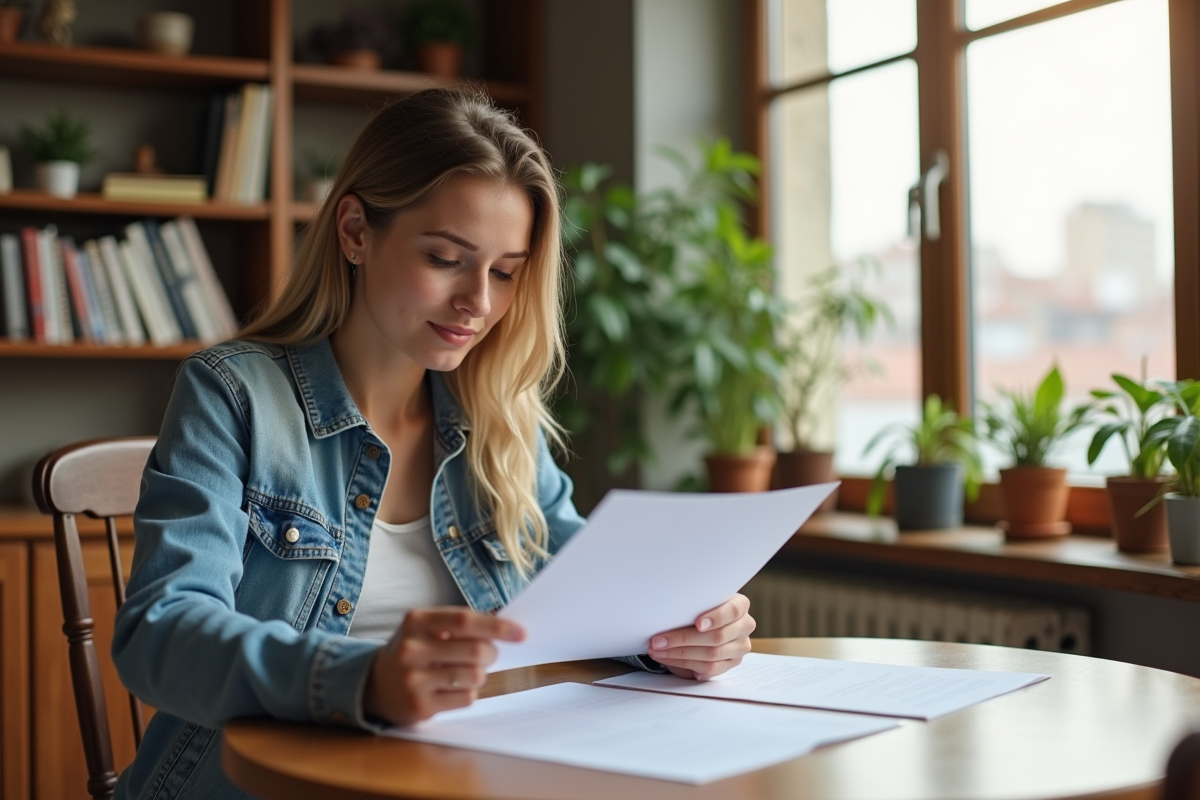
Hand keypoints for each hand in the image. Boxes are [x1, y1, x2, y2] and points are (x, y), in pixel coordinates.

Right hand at [363, 607, 524, 724]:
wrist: (375, 683)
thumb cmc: (414, 650)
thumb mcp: (428, 627)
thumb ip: (460, 624)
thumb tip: (505, 627)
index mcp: (416, 620)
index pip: (465, 620)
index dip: (497, 626)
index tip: (521, 633)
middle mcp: (412, 648)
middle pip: (475, 651)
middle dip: (491, 654)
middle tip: (486, 655)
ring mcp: (414, 679)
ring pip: (474, 676)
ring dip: (480, 674)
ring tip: (465, 672)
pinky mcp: (420, 706)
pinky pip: (466, 698)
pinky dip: (468, 692)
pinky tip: (452, 688)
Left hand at [646, 594, 754, 680]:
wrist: (707, 622)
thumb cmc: (700, 607)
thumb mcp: (700, 600)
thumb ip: (694, 602)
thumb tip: (668, 608)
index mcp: (740, 605)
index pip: (733, 610)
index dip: (716, 617)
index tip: (697, 623)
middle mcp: (744, 626)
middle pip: (717, 637)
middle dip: (683, 639)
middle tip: (658, 640)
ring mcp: (740, 647)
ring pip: (711, 655)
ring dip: (679, 654)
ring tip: (657, 650)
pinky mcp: (731, 663)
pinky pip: (708, 669)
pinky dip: (684, 663)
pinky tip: (667, 658)